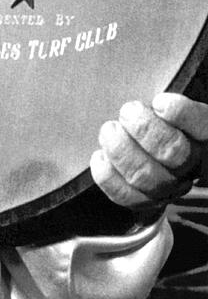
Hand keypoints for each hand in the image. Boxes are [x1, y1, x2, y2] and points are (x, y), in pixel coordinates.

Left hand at [90, 93, 207, 216]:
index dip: (182, 115)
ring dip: (121, 151)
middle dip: (145, 129)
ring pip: (146, 177)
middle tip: (127, 111)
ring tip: (110, 130)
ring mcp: (169, 186)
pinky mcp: (145, 200)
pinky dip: (108, 176)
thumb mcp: (165, 105)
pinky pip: (126, 196)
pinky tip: (100, 157)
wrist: (151, 150)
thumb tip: (153, 98)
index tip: (159, 102)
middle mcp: (191, 164)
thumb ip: (163, 101)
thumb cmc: (157, 118)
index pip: (202, 125)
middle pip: (174, 153)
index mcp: (202, 135)